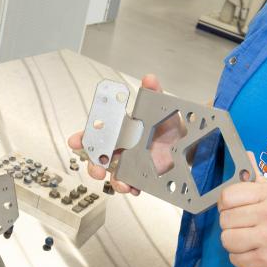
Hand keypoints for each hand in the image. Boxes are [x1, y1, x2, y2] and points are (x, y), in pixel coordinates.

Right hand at [66, 74, 179, 194]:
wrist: (190, 144)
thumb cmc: (172, 125)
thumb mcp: (163, 107)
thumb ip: (155, 93)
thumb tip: (149, 79)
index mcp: (122, 129)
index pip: (97, 132)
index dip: (83, 137)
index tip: (75, 141)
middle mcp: (123, 147)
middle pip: (100, 158)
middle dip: (94, 165)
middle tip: (97, 170)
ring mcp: (131, 163)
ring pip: (114, 175)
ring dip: (114, 181)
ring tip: (121, 183)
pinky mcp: (142, 176)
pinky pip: (132, 184)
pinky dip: (131, 187)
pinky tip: (134, 188)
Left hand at [217, 174, 266, 266]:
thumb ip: (260, 180)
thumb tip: (245, 157)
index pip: (228, 196)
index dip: (226, 203)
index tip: (233, 208)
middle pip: (225, 219)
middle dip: (231, 224)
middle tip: (246, 227)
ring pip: (226, 240)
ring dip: (234, 243)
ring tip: (249, 241)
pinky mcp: (265, 263)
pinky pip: (235, 260)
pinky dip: (242, 259)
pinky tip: (256, 253)